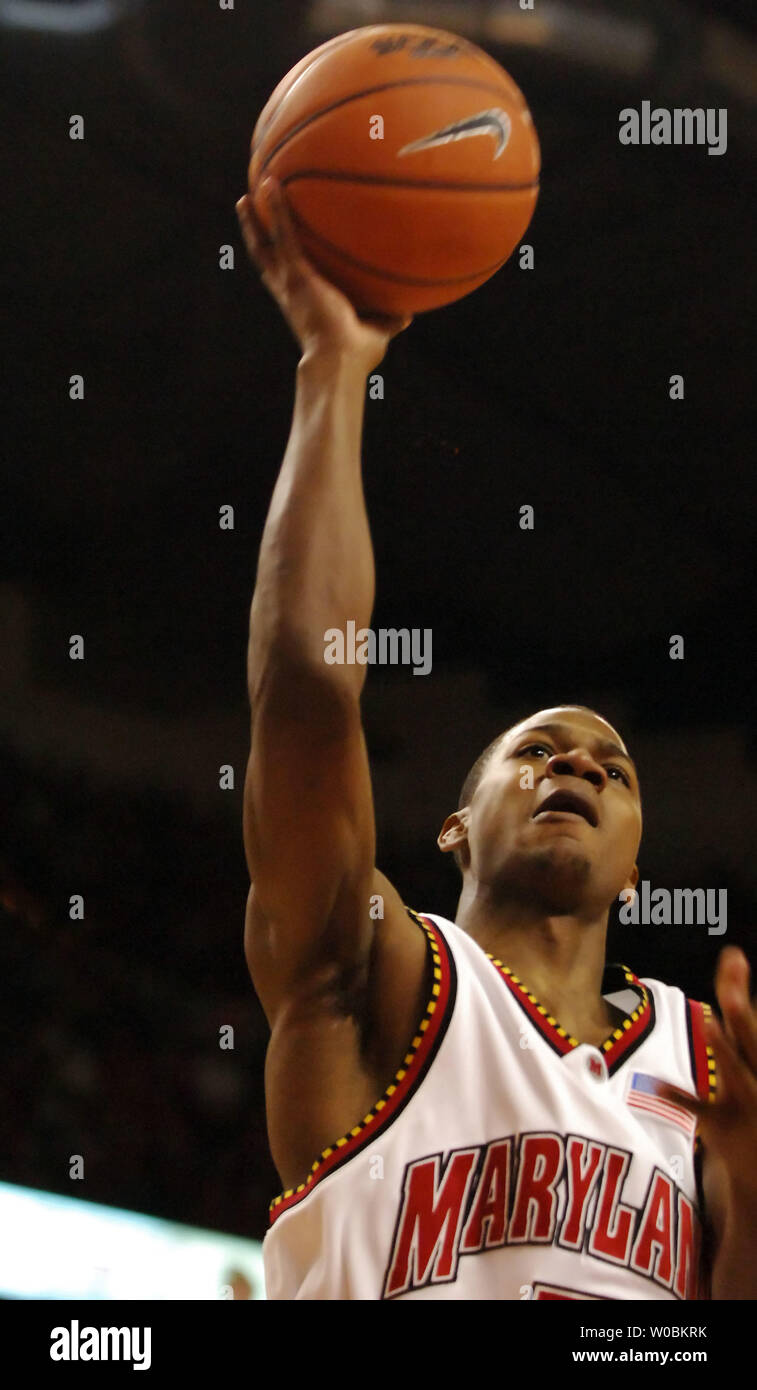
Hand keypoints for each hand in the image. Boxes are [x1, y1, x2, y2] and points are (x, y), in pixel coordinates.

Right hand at [236, 178, 412, 372]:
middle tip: (251, 211)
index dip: (277, 261)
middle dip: (256, 234)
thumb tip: (408, 312)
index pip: (283, 277)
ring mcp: (289, 281)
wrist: (340, 361)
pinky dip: (277, 209)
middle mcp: (289, 291)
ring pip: (264, 244)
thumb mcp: (376, 332)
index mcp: (301, 303)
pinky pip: (283, 234)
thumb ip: (387, 318)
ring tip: (253, 191)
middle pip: (265, 258)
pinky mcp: (296, 275)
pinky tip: (272, 185)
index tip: (274, 244)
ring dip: (257, 217)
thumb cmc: (356, 356)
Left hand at [661, 946, 756, 1204]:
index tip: (732, 955)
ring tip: (708, 1019)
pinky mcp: (723, 1126)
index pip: (749, 1018)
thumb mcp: (750, 1058)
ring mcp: (745, 1101)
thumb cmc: (752, 1098)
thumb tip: (732, 960)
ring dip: (724, 1047)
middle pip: (751, 1039)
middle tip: (730, 988)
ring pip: (738, 1072)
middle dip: (743, 1013)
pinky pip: (700, 1109)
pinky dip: (678, 1096)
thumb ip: (739, 1018)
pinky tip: (654, 1084)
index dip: (739, 985)